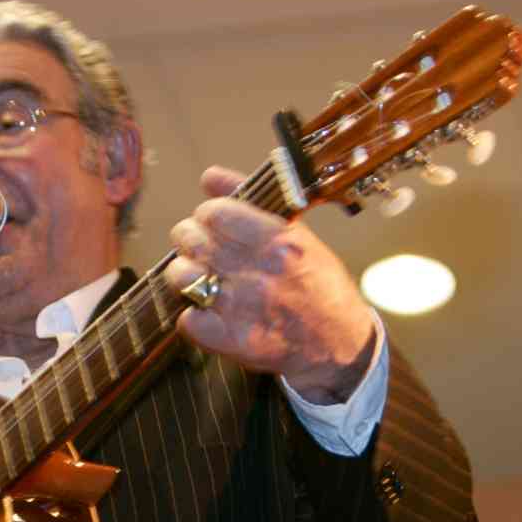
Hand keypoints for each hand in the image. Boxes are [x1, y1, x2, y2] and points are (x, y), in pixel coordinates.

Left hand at [163, 166, 376, 402]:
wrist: (338, 345)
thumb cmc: (319, 287)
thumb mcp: (297, 237)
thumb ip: (250, 203)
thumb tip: (210, 176)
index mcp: (279, 242)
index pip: (216, 212)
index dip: (206, 215)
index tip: (211, 222)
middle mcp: (260, 273)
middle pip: (193, 241)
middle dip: (188, 239)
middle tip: (196, 246)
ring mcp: (244, 309)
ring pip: (183, 277)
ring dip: (183, 274)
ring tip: (197, 276)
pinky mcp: (232, 340)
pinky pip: (187, 319)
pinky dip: (191, 315)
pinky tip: (206, 311)